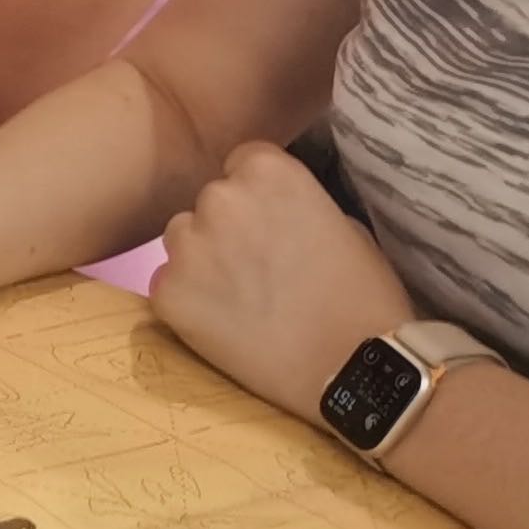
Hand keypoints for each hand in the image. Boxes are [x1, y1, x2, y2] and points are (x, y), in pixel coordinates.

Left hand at [150, 141, 413, 419]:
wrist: (351, 367)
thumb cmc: (362, 295)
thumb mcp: (343, 224)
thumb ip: (294, 203)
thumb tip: (272, 208)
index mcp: (268, 172)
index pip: (242, 162)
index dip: (257, 193)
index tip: (270, 220)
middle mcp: (219, 198)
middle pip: (209, 201)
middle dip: (228, 226)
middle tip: (260, 266)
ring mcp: (186, 246)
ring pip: (182, 241)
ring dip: (203, 260)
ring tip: (244, 298)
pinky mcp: (166, 293)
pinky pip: (169, 287)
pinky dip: (189, 302)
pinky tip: (226, 324)